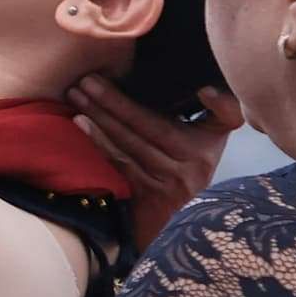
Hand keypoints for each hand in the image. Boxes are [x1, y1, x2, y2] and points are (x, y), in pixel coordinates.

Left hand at [68, 77, 238, 249]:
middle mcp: (194, 166)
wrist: (179, 216)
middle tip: (87, 80)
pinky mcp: (149, 196)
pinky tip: (81, 123)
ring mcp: (170, 184)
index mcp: (209, 145)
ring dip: (101, 119)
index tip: (197, 91)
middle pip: (150, 128)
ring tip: (78, 96)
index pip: (207, 119)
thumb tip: (205, 89)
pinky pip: (120, 164)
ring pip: (131, 146)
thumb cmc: (192, 160)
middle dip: (116, 102)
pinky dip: (99, 142)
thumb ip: (217, 110)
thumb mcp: (212, 135)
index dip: (210, 105)